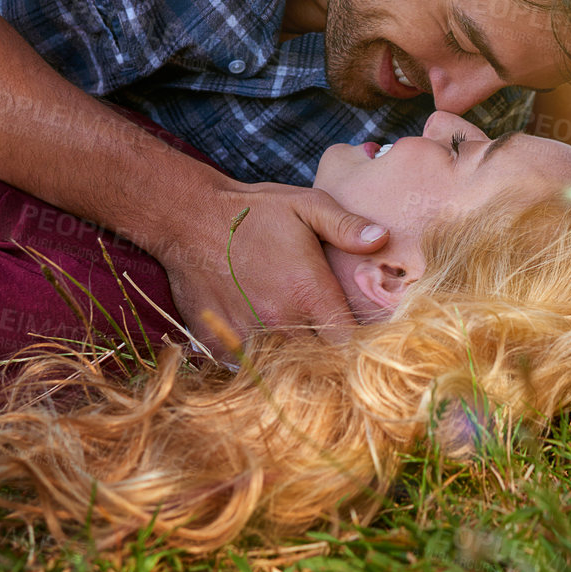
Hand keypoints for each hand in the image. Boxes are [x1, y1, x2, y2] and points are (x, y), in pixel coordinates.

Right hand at [158, 180, 388, 354]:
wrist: (188, 217)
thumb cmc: (254, 211)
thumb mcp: (307, 204)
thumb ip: (346, 226)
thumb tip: (382, 239)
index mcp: (309, 292)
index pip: (347, 341)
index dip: (354, 343)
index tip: (354, 335)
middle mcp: (280, 319)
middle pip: (316, 359)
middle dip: (324, 354)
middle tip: (324, 338)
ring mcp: (246, 334)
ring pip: (281, 367)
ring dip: (290, 359)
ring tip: (294, 340)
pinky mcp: (217, 342)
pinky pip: (244, 366)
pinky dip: (255, 359)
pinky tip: (261, 339)